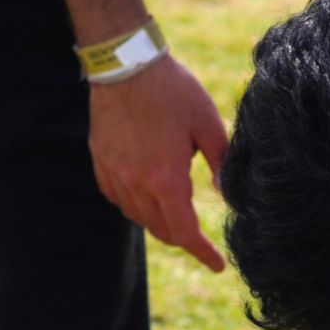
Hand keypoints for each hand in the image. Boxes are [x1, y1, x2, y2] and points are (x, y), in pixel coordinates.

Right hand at [88, 54, 227, 269]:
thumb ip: (222, 164)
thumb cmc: (172, 90)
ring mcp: (115, 176)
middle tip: (200, 233)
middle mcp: (137, 185)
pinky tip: (147, 192)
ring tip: (175, 208)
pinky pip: (118, 199)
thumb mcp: (209, 123)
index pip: (185, 233)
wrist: (124, 63)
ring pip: (139, 218)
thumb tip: (228, 196)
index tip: (218, 265)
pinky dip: (135, 205)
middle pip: (162, 231)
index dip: (203, 254)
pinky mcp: (100, 164)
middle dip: (184, 238)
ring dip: (160, 221)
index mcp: (167, 179)